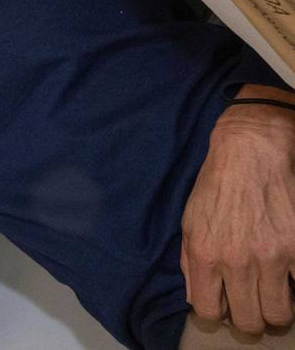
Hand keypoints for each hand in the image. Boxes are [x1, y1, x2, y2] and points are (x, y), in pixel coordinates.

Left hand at [181, 99, 294, 332]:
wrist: (249, 152)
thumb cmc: (216, 186)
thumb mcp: (189, 222)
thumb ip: (190, 262)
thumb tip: (196, 297)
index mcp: (204, 255)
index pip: (207, 311)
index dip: (218, 313)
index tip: (227, 305)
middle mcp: (236, 261)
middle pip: (249, 321)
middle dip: (251, 318)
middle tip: (255, 304)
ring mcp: (271, 256)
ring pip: (279, 313)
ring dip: (278, 310)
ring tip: (276, 295)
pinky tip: (289, 274)